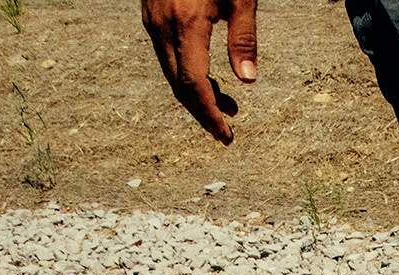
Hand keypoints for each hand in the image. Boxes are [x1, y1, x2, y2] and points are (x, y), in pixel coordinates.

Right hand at [141, 0, 257, 143]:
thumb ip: (243, 39)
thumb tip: (247, 80)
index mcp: (186, 24)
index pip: (194, 85)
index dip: (209, 114)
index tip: (226, 135)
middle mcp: (162, 25)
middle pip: (179, 85)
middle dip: (203, 112)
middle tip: (227, 130)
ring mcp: (152, 20)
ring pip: (171, 72)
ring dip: (197, 94)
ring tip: (227, 106)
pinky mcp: (151, 14)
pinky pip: (167, 55)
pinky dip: (186, 74)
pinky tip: (209, 79)